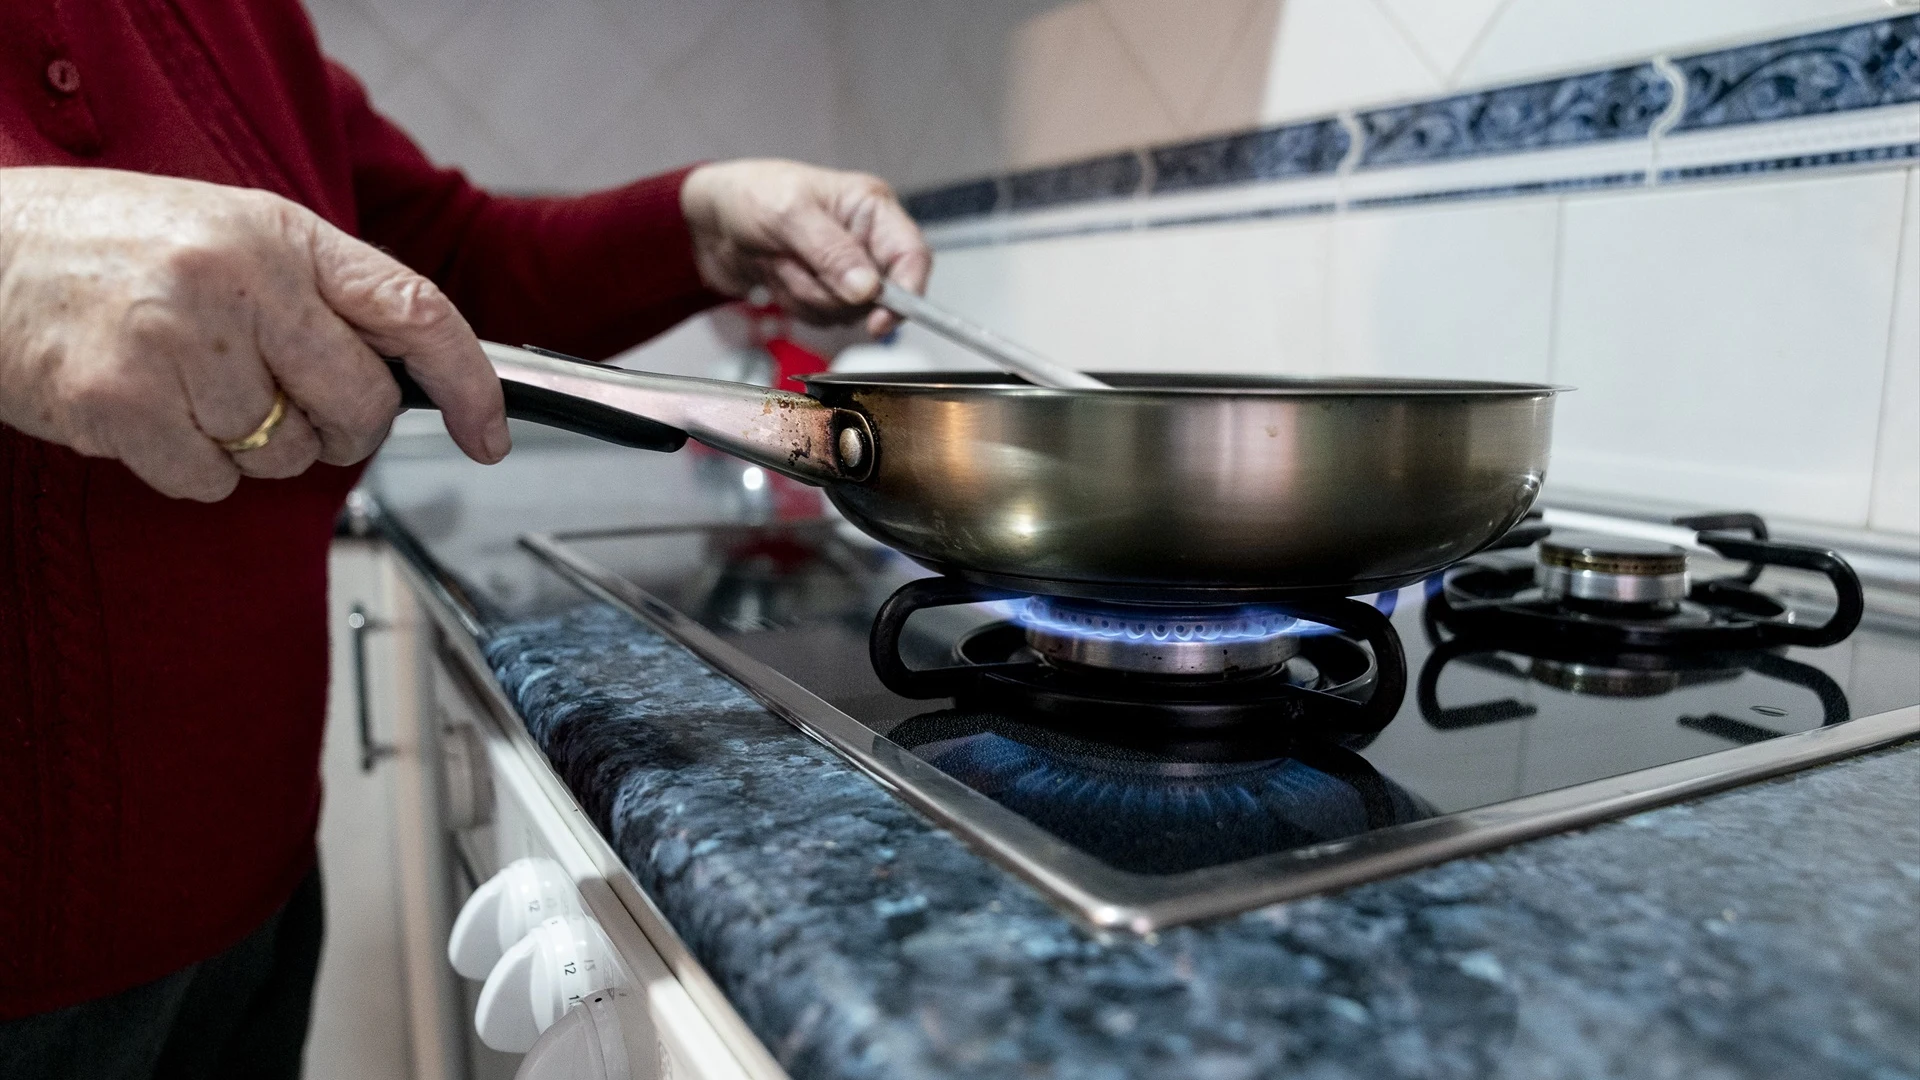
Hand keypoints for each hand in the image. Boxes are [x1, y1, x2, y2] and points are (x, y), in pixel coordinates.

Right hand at [0, 167, 508, 501]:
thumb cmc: (115, 246)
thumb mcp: (235, 234)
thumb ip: (323, 295)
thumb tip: (417, 373)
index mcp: (283, 233)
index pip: (415, 310)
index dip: (470, 382)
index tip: (489, 433)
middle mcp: (239, 280)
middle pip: (359, 407)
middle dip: (338, 427)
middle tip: (284, 401)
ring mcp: (179, 341)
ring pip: (284, 455)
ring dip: (249, 444)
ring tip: (187, 382)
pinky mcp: (123, 402)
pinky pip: (212, 483)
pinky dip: (190, 467)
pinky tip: (148, 411)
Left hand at [680, 159, 931, 336]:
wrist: (707, 219)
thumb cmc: (749, 195)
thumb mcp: (788, 215)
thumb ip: (832, 253)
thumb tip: (869, 290)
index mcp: (870, 208)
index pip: (912, 256)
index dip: (906, 293)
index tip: (879, 320)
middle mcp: (864, 239)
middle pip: (876, 294)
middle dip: (829, 288)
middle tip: (793, 259)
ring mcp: (843, 268)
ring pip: (844, 311)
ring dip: (804, 294)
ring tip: (779, 259)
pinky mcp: (822, 290)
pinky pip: (820, 319)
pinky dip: (793, 302)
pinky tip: (776, 273)